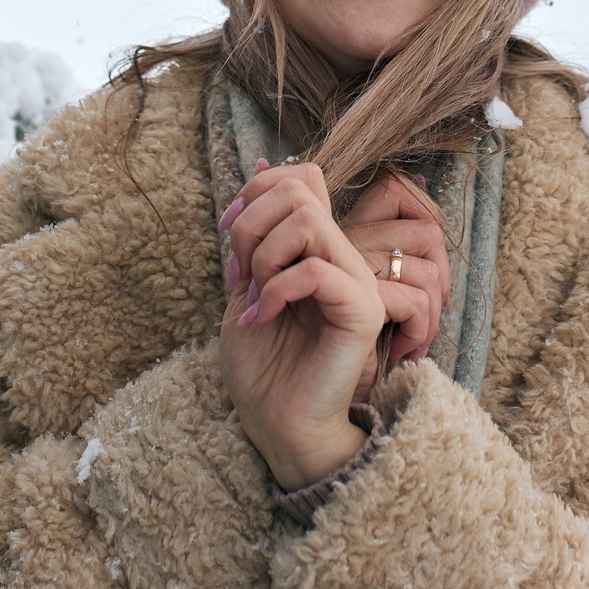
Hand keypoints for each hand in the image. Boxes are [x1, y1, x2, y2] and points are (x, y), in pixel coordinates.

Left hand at [217, 160, 431, 488]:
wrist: (278, 424)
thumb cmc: (262, 367)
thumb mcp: (247, 285)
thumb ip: (255, 234)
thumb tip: (263, 163)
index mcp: (318, 248)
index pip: (303, 176)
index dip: (257, 189)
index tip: (227, 231)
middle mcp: (342, 257)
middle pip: (298, 190)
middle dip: (250, 224)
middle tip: (238, 273)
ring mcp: (356, 281)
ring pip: (308, 221)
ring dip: (264, 255)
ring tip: (255, 295)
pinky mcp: (361, 310)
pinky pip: (314, 270)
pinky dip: (275, 289)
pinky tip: (263, 317)